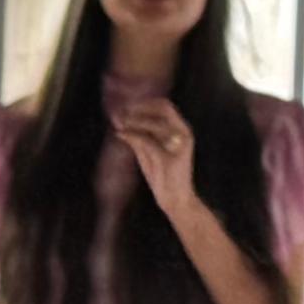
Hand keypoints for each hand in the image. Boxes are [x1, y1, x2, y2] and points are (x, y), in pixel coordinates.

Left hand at [112, 94, 201, 221]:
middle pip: (164, 108)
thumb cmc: (162, 177)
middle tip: (122, 112)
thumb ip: (137, 137)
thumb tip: (120, 121)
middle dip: (141, 107)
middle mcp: (184, 133)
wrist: (175, 200)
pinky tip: (121, 135)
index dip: (145, 103)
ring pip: (155, 123)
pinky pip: (148, 141)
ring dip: (135, 121)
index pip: (165, 106)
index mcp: (180, 129)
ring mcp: (180, 144)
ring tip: (119, 123)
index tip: (126, 106)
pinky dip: (132, 135)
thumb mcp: (146, 153)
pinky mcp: (172, 157)